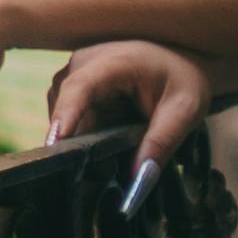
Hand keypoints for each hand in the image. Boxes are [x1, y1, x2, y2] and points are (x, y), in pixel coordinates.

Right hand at [48, 38, 219, 182]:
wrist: (184, 59)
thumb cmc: (184, 80)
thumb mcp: (184, 111)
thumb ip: (162, 143)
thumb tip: (139, 178)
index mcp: (113, 62)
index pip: (79, 89)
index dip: (64, 117)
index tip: (53, 145)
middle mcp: (86, 64)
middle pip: (65, 110)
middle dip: (76, 143)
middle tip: (100, 174)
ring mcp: (78, 75)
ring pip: (64, 118)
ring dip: (81, 141)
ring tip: (107, 161)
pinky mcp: (78, 88)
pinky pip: (71, 118)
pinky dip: (84, 135)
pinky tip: (106, 146)